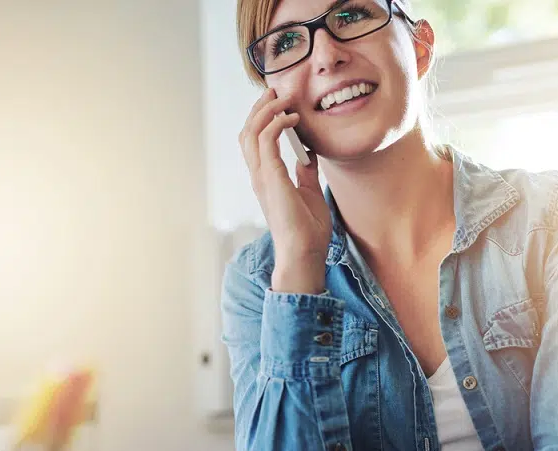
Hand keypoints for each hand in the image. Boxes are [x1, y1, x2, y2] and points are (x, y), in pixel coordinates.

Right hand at [238, 88, 331, 293]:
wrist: (305, 253)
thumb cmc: (307, 231)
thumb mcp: (310, 193)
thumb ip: (306, 173)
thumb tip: (309, 155)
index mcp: (265, 179)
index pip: (254, 141)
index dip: (262, 118)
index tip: (279, 102)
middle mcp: (259, 176)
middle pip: (247, 132)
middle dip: (260, 108)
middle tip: (276, 91)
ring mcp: (262, 178)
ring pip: (252, 132)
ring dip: (267, 111)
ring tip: (284, 99)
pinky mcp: (271, 179)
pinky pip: (267, 141)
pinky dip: (276, 124)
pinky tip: (292, 118)